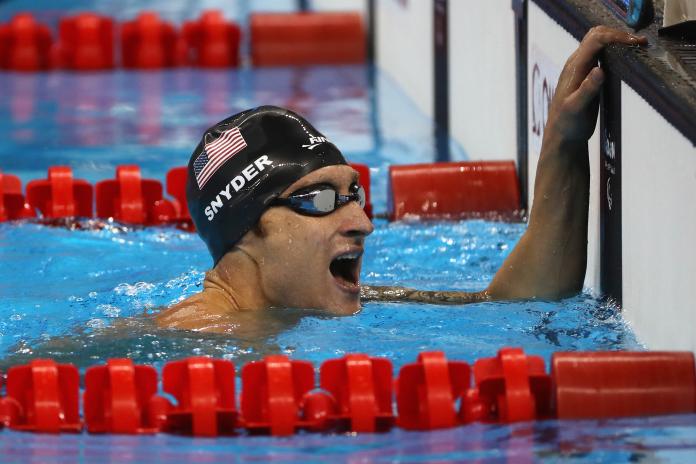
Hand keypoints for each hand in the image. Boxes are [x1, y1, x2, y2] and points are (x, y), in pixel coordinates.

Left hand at [544, 26, 646, 143]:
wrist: (562, 135)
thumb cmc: (567, 124)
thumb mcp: (576, 109)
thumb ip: (587, 90)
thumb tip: (599, 70)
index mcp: (574, 67)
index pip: (595, 39)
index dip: (616, 36)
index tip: (635, 43)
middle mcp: (577, 63)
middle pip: (597, 35)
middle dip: (619, 34)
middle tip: (641, 44)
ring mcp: (583, 68)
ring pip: (600, 43)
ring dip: (619, 40)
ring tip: (639, 47)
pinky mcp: (589, 75)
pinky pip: (602, 54)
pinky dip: (617, 50)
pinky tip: (630, 57)